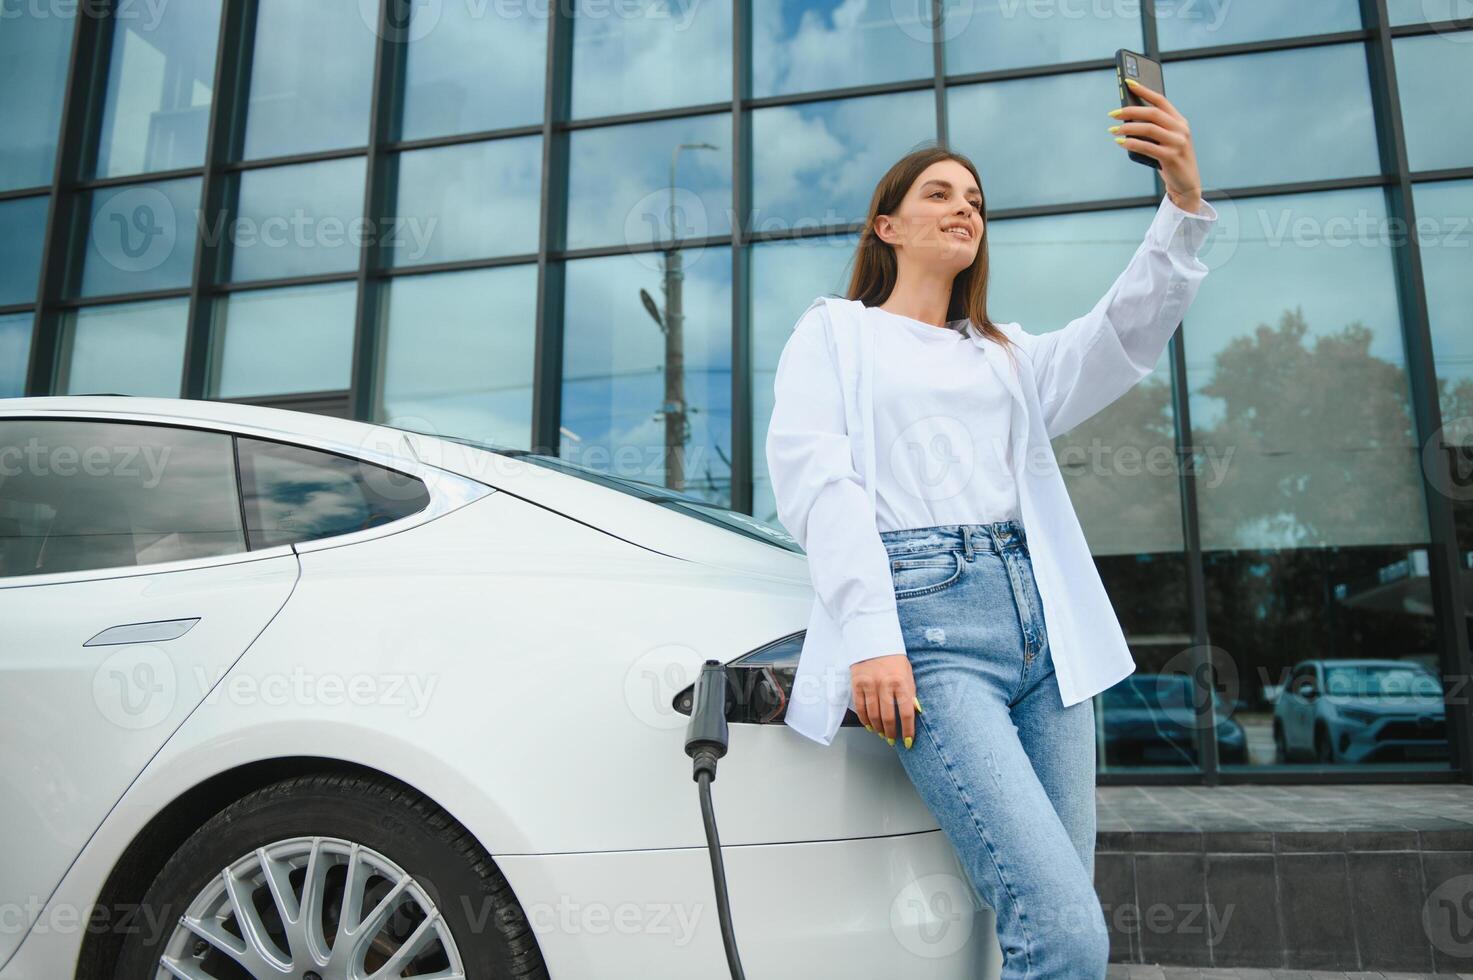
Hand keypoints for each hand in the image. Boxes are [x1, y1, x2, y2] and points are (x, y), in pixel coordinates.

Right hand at [851, 654, 919, 748]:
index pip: (907, 713)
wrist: (874, 640)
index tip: (909, 741)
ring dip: (878, 728)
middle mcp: (885, 684)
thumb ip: (910, 693)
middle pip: (888, 717)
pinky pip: (860, 707)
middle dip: (891, 733)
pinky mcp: (857, 684)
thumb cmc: (894, 658)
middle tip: (893, 740)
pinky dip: (865, 719)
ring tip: (882, 733)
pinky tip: (869, 725)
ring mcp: (869, 684)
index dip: (908, 730)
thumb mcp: (908, 673)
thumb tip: (915, 713)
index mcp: (901, 682)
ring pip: (873, 715)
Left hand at [1112, 77, 1202, 214]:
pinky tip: (1120, 142)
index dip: (1144, 90)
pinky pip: (1147, 147)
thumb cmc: (1172, 160)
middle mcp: (1181, 129)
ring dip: (1128, 128)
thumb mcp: (1167, 141)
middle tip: (1113, 114)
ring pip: (1149, 128)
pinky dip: (1131, 143)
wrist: (1186, 184)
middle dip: (1130, 111)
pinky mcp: (1171, 157)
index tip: (1128, 83)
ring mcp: (1178, 143)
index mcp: (1180, 121)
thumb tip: (1127, 118)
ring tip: (1113, 130)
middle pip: (1153, 113)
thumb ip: (1155, 129)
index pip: (1161, 100)